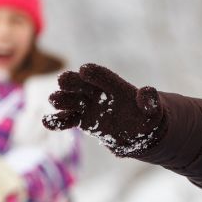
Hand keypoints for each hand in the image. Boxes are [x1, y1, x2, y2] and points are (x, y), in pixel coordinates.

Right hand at [42, 63, 162, 155]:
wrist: (137, 131)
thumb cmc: (146, 116)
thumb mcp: (154, 110)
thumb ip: (150, 101)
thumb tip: (147, 93)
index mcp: (116, 86)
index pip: (105, 77)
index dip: (96, 74)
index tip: (85, 70)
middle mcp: (99, 93)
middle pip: (83, 85)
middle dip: (73, 82)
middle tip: (62, 81)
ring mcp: (88, 106)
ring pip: (72, 100)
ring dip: (63, 100)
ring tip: (53, 100)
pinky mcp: (82, 120)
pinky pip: (68, 119)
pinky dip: (58, 121)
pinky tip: (47, 122)